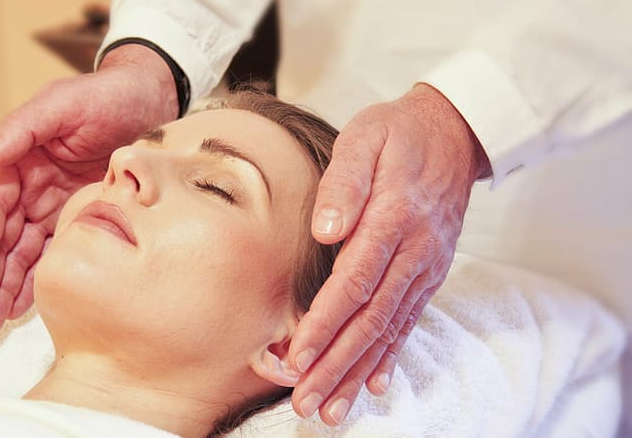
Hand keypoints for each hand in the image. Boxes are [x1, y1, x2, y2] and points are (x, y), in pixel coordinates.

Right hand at [0, 45, 177, 335]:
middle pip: (1, 240)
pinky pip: (54, 255)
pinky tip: (25, 310)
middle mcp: (30, 187)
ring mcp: (54, 206)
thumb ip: (24, 127)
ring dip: (6, 290)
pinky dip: (39, 282)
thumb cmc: (105, 96)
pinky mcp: (82, 220)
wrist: (152, 100)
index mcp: (19, 161)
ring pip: (23, 255)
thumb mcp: (64, 103)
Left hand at [288, 83, 491, 423]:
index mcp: (394, 218)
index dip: (325, 323)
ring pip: (388, 329)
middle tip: (306, 403)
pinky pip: (409, 321)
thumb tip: (326, 229)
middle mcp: (414, 251)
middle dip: (336, 364)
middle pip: (371, 318)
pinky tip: (374, 385)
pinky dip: (390, 356)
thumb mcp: (365, 137)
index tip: (297, 356)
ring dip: (357, 372)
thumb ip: (344, 181)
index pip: (354, 281)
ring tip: (332, 409)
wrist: (454, 131)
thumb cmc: (398, 132)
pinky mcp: (429, 273)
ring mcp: (426, 266)